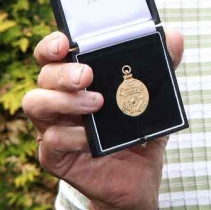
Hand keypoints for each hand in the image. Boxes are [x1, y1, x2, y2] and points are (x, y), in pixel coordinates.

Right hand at [22, 30, 183, 209]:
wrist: (139, 173)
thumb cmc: (139, 126)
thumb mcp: (154, 94)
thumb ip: (163, 65)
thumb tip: (174, 37)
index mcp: (79, 77)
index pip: (54, 53)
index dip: (53, 44)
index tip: (66, 42)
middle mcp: (61, 97)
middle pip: (45, 75)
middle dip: (63, 72)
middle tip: (87, 76)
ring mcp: (54, 125)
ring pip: (36, 103)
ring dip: (64, 100)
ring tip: (97, 103)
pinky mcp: (55, 155)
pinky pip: (51, 140)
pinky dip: (72, 136)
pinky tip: (91, 138)